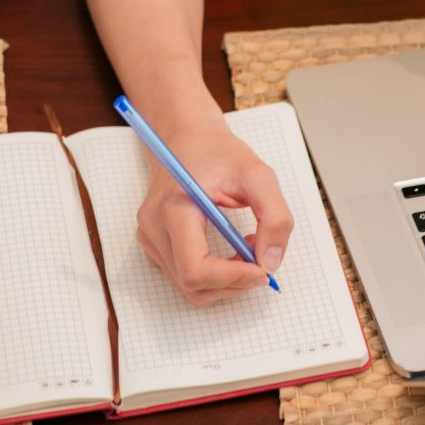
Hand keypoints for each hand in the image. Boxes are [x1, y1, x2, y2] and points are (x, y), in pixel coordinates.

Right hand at [132, 117, 294, 306]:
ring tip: (246, 249)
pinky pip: (184, 276)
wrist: (188, 137)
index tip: (262, 271)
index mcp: (174, 208)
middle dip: (233, 282)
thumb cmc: (218, 153)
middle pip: (193, 285)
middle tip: (261, 261)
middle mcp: (154, 227)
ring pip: (190, 287)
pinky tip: (229, 250)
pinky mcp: (154, 242)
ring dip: (225, 280)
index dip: (232, 279)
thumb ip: (274, 218)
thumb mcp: (258, 175)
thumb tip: (270, 262)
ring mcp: (150, 237)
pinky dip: (213, 274)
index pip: (195, 269)